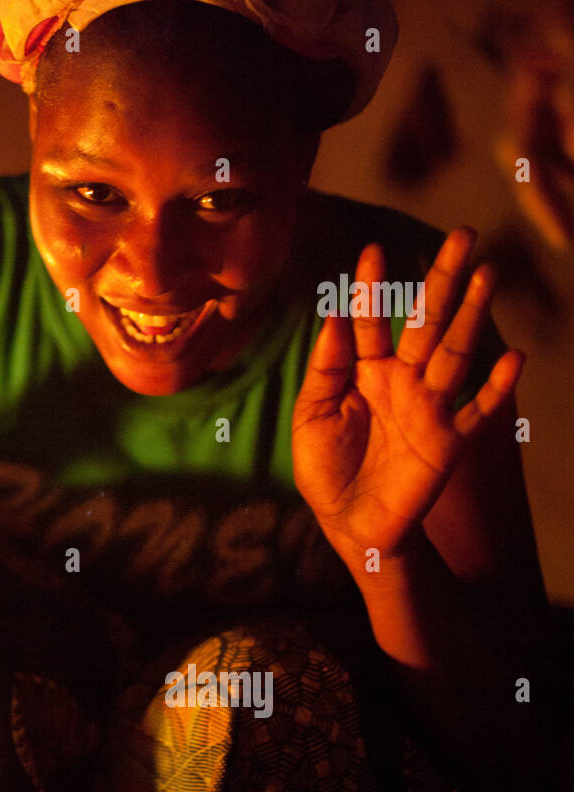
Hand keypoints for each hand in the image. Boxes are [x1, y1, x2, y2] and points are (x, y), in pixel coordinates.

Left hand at [291, 228, 524, 563]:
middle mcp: (402, 381)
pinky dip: (497, 388)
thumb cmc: (324, 467)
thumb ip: (324, 369)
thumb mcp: (310, 416)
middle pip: (426, 322)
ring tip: (486, 274)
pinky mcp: (448, 441)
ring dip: (472, 316)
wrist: (348, 522)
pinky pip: (478, 411)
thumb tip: (332, 317)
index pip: (369, 320)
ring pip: (455, 353)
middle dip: (443, 280)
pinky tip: (514, 359)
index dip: (371, 287)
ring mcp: (429, 408)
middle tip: (462, 235)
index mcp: (363, 371)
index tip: (373, 249)